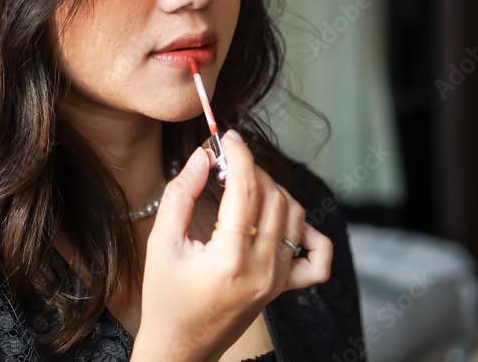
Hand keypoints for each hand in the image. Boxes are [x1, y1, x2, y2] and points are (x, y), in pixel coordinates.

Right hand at [132, 129, 331, 361]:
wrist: (180, 347)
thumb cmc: (165, 298)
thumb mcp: (161, 242)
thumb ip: (181, 194)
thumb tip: (202, 156)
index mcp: (230, 259)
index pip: (246, 189)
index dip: (238, 155)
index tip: (227, 137)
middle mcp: (262, 269)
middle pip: (272, 196)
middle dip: (251, 169)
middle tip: (226, 162)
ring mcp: (278, 279)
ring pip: (293, 214)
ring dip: (272, 189)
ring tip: (243, 185)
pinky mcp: (284, 286)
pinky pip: (316, 255)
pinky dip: (307, 230)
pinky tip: (281, 218)